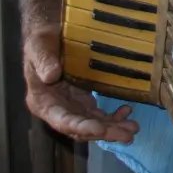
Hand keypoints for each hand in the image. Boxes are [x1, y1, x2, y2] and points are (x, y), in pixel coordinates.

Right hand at [23, 27, 139, 142]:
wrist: (51, 36)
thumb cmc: (41, 42)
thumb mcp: (38, 47)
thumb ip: (44, 61)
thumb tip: (50, 75)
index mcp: (42, 102)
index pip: (63, 121)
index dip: (82, 127)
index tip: (100, 130)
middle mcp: (57, 110)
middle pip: (81, 128)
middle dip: (104, 133)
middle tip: (127, 135)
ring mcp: (72, 107)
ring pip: (93, 124)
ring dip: (113, 128)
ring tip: (133, 128)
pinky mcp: (83, 101)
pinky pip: (99, 114)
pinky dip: (114, 116)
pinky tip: (127, 110)